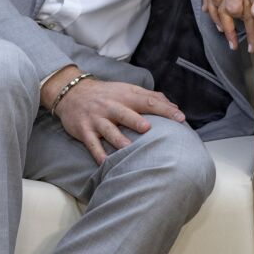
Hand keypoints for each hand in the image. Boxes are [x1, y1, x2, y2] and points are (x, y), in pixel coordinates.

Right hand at [44, 69, 185, 164]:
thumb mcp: (128, 90)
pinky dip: (98, 153)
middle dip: (137, 121)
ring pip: (108, 129)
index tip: (181, 118)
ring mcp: (97, 118)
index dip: (164, 109)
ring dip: (118, 138)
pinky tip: (105, 163)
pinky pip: (91, 143)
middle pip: (126, 113)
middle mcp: (111, 106)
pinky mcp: (84, 130)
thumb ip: (150, 97)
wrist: (73, 93)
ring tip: (128, 147)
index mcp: (126, 96)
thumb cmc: (108, 94)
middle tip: (149, 129)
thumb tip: (173, 106)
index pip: (148, 101)